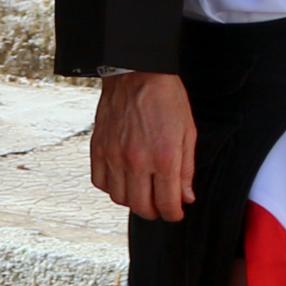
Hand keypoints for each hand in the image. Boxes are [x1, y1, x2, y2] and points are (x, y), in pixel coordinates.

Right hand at [92, 69, 195, 221]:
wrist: (136, 72)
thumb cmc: (164, 97)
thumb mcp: (187, 132)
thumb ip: (186, 169)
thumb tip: (186, 196)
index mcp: (163, 158)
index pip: (167, 204)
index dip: (173, 214)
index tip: (175, 212)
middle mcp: (136, 161)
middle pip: (142, 207)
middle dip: (154, 212)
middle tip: (160, 205)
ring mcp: (114, 155)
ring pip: (119, 198)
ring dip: (133, 201)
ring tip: (142, 192)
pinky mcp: (98, 148)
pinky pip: (100, 182)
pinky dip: (111, 187)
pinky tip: (122, 179)